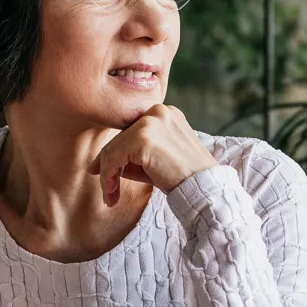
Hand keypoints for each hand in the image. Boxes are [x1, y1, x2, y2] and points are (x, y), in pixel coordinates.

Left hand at [89, 104, 217, 205]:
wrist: (204, 187)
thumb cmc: (184, 177)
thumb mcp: (158, 159)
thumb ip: (134, 155)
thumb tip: (102, 164)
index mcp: (164, 113)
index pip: (130, 132)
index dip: (115, 153)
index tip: (103, 173)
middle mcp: (157, 110)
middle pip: (119, 138)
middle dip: (108, 166)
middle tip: (108, 191)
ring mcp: (150, 122)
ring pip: (113, 148)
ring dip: (107, 175)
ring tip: (111, 196)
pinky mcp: (143, 138)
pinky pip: (113, 157)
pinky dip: (108, 176)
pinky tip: (112, 193)